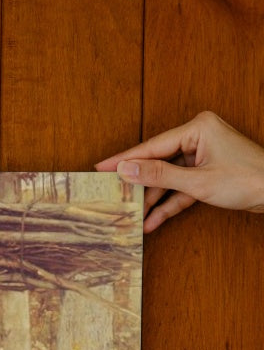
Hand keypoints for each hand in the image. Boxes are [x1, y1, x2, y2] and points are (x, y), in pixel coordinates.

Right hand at [95, 111, 263, 231]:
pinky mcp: (208, 173)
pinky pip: (181, 188)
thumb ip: (159, 175)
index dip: (125, 160)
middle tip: (112, 195)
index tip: (101, 168)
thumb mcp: (198, 181)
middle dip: (138, 184)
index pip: (152, 146)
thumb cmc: (248, 180)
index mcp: (197, 128)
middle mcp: (198, 138)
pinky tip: (153, 220)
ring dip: (153, 199)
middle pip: (158, 162)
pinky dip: (169, 203)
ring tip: (132, 216)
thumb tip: (126, 169)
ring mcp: (203, 156)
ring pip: (168, 178)